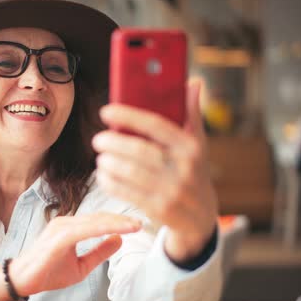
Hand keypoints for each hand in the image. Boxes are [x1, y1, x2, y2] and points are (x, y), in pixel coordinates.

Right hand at [5, 213, 140, 296]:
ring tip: (135, 225)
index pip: (99, 220)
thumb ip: (99, 253)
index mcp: (71, 228)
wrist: (23, 280)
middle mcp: (66, 222)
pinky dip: (104, 228)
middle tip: (142, 222)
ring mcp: (62, 227)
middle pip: (100, 217)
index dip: (119, 221)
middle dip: (122, 219)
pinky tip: (118, 229)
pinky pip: (85, 229)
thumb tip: (119, 240)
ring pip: (95, 221)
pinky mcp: (59, 236)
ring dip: (117, 222)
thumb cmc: (47, 272)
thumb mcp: (81, 265)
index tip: (138, 224)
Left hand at [91, 82, 217, 262]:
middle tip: (98, 139)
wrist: (201, 218)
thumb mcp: (198, 145)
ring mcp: (171, 191)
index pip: (156, 125)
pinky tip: (104, 175)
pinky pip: (126, 192)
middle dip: (112, 142)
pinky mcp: (159, 209)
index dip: (128, 116)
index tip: (106, 111)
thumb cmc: (193, 172)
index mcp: (191, 147)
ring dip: (108, 163)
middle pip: (138, 150)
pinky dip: (109, 182)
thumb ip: (191, 114)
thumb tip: (193, 82)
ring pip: (129, 173)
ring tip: (101, 157)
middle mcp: (183, 168)